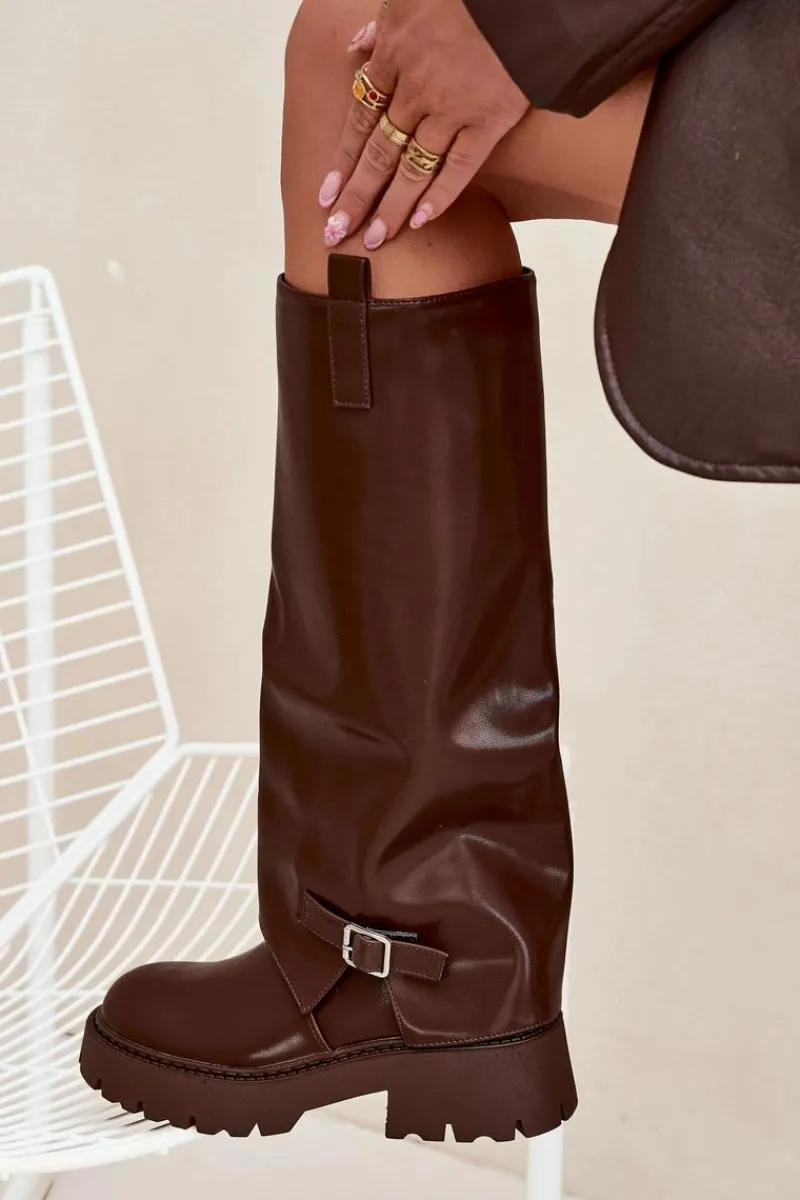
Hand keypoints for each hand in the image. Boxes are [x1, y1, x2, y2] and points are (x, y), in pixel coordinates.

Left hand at [319, 0, 528, 249]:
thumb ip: (380, 25)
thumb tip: (355, 45)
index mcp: (394, 56)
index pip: (359, 118)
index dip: (342, 161)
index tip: (325, 195)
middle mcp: (416, 90)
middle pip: (378, 153)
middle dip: (356, 197)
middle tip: (336, 232)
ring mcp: (452, 109)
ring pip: (412, 168)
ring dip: (390, 207)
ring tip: (373, 239)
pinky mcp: (488, 121)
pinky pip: (460, 166)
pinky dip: (441, 195)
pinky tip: (420, 222)